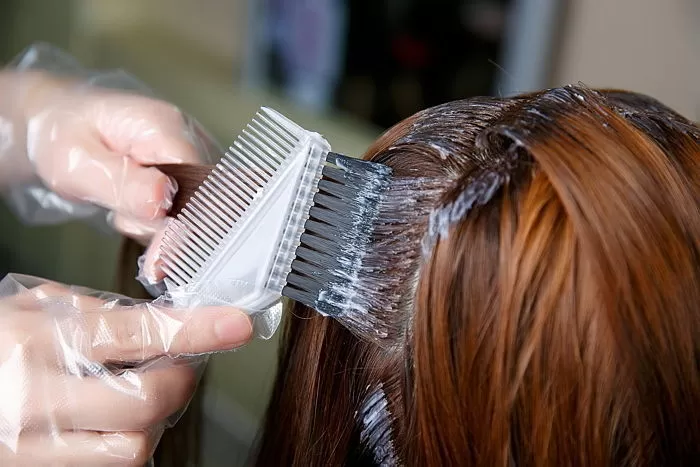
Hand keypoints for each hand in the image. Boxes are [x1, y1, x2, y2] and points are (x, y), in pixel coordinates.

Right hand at [0, 274, 251, 465]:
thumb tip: (161, 323)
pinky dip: (125, 442)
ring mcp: (32, 445)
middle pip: (146, 403)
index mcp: (37, 339)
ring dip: (154, 421)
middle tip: (179, 366)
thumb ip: (95, 312)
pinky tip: (112, 419)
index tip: (235, 323)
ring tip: (141, 394)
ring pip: (132, 448)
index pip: (138, 333)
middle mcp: (35, 397)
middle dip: (180, 383)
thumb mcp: (30, 308)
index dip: (197, 329)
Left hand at [21, 74, 203, 243]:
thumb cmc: (64, 137)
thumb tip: (164, 202)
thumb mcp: (77, 163)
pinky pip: (187, 213)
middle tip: (120, 217)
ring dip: (155, 225)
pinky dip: (159, 221)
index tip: (155, 263)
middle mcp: (192, 138)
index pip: (196, 188)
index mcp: (165, 127)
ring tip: (121, 203)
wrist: (62, 124)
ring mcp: (197, 156)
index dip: (178, 228)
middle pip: (199, 205)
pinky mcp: (193, 174)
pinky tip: (136, 205)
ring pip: (193, 214)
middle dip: (160, 227)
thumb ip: (123, 184)